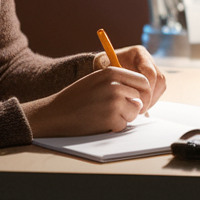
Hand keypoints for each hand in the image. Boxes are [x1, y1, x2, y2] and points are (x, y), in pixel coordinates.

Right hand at [22, 66, 150, 135]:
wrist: (56, 113)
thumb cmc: (76, 97)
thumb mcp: (97, 80)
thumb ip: (119, 83)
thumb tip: (142, 96)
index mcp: (112, 72)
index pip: (143, 81)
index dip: (142, 92)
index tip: (137, 100)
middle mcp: (115, 85)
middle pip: (140, 98)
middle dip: (133, 106)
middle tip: (118, 110)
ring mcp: (114, 103)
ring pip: (134, 113)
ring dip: (124, 117)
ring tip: (105, 115)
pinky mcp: (111, 119)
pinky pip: (124, 125)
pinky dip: (114, 127)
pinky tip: (99, 122)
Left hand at [94, 44, 165, 111]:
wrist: (102, 66)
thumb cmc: (103, 69)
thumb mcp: (108, 74)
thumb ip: (120, 84)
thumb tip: (131, 100)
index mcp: (138, 53)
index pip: (150, 73)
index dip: (146, 90)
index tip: (137, 102)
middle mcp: (148, 59)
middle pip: (159, 79)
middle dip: (151, 97)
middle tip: (140, 110)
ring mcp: (152, 68)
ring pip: (161, 86)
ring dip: (152, 100)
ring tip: (139, 108)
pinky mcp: (153, 78)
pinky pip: (158, 90)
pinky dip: (151, 100)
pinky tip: (140, 105)